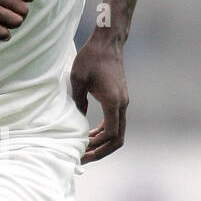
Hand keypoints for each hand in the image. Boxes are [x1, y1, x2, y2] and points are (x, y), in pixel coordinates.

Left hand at [70, 36, 128, 162]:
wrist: (108, 42)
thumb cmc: (92, 57)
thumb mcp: (78, 79)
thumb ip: (77, 102)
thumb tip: (77, 122)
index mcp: (113, 101)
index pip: (111, 134)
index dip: (97, 147)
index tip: (82, 151)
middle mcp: (122, 104)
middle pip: (118, 139)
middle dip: (101, 151)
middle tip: (83, 157)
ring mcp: (123, 102)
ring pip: (118, 132)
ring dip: (103, 143)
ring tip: (84, 148)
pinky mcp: (120, 99)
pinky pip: (115, 123)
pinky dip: (104, 132)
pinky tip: (90, 135)